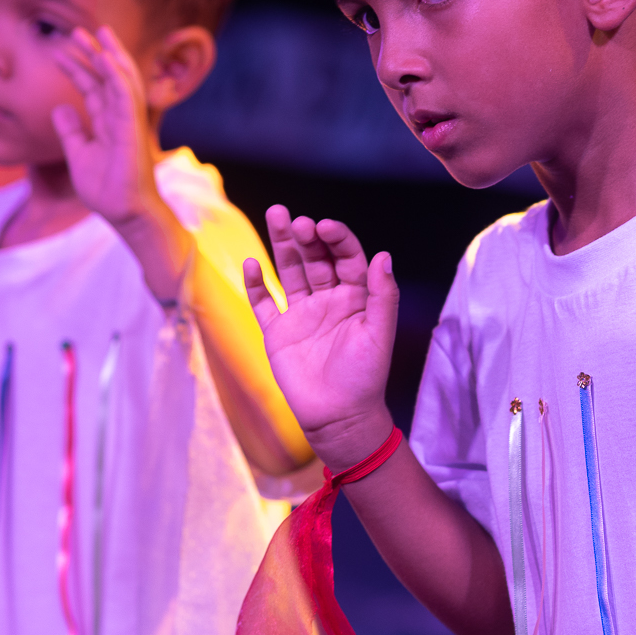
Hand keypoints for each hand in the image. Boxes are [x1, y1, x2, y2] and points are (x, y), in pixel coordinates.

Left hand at [50, 25, 164, 227]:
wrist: (124, 214)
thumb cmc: (106, 190)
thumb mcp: (79, 155)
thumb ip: (70, 131)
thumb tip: (58, 107)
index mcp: (108, 123)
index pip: (93, 88)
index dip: (77, 68)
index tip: (59, 51)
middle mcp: (120, 117)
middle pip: (108, 77)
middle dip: (94, 53)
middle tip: (77, 31)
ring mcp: (129, 121)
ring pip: (122, 79)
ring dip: (109, 54)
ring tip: (97, 33)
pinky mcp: (134, 129)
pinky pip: (127, 95)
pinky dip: (117, 75)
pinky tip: (106, 57)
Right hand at [243, 207, 397, 470]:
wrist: (338, 418)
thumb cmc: (365, 378)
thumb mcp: (379, 334)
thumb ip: (383, 295)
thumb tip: (382, 254)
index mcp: (355, 296)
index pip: (345, 257)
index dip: (337, 238)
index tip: (325, 226)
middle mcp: (327, 299)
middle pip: (314, 257)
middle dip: (305, 236)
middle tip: (296, 220)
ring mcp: (300, 313)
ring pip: (288, 270)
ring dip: (281, 244)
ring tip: (275, 216)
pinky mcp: (277, 332)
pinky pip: (263, 302)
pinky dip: (256, 283)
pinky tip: (252, 263)